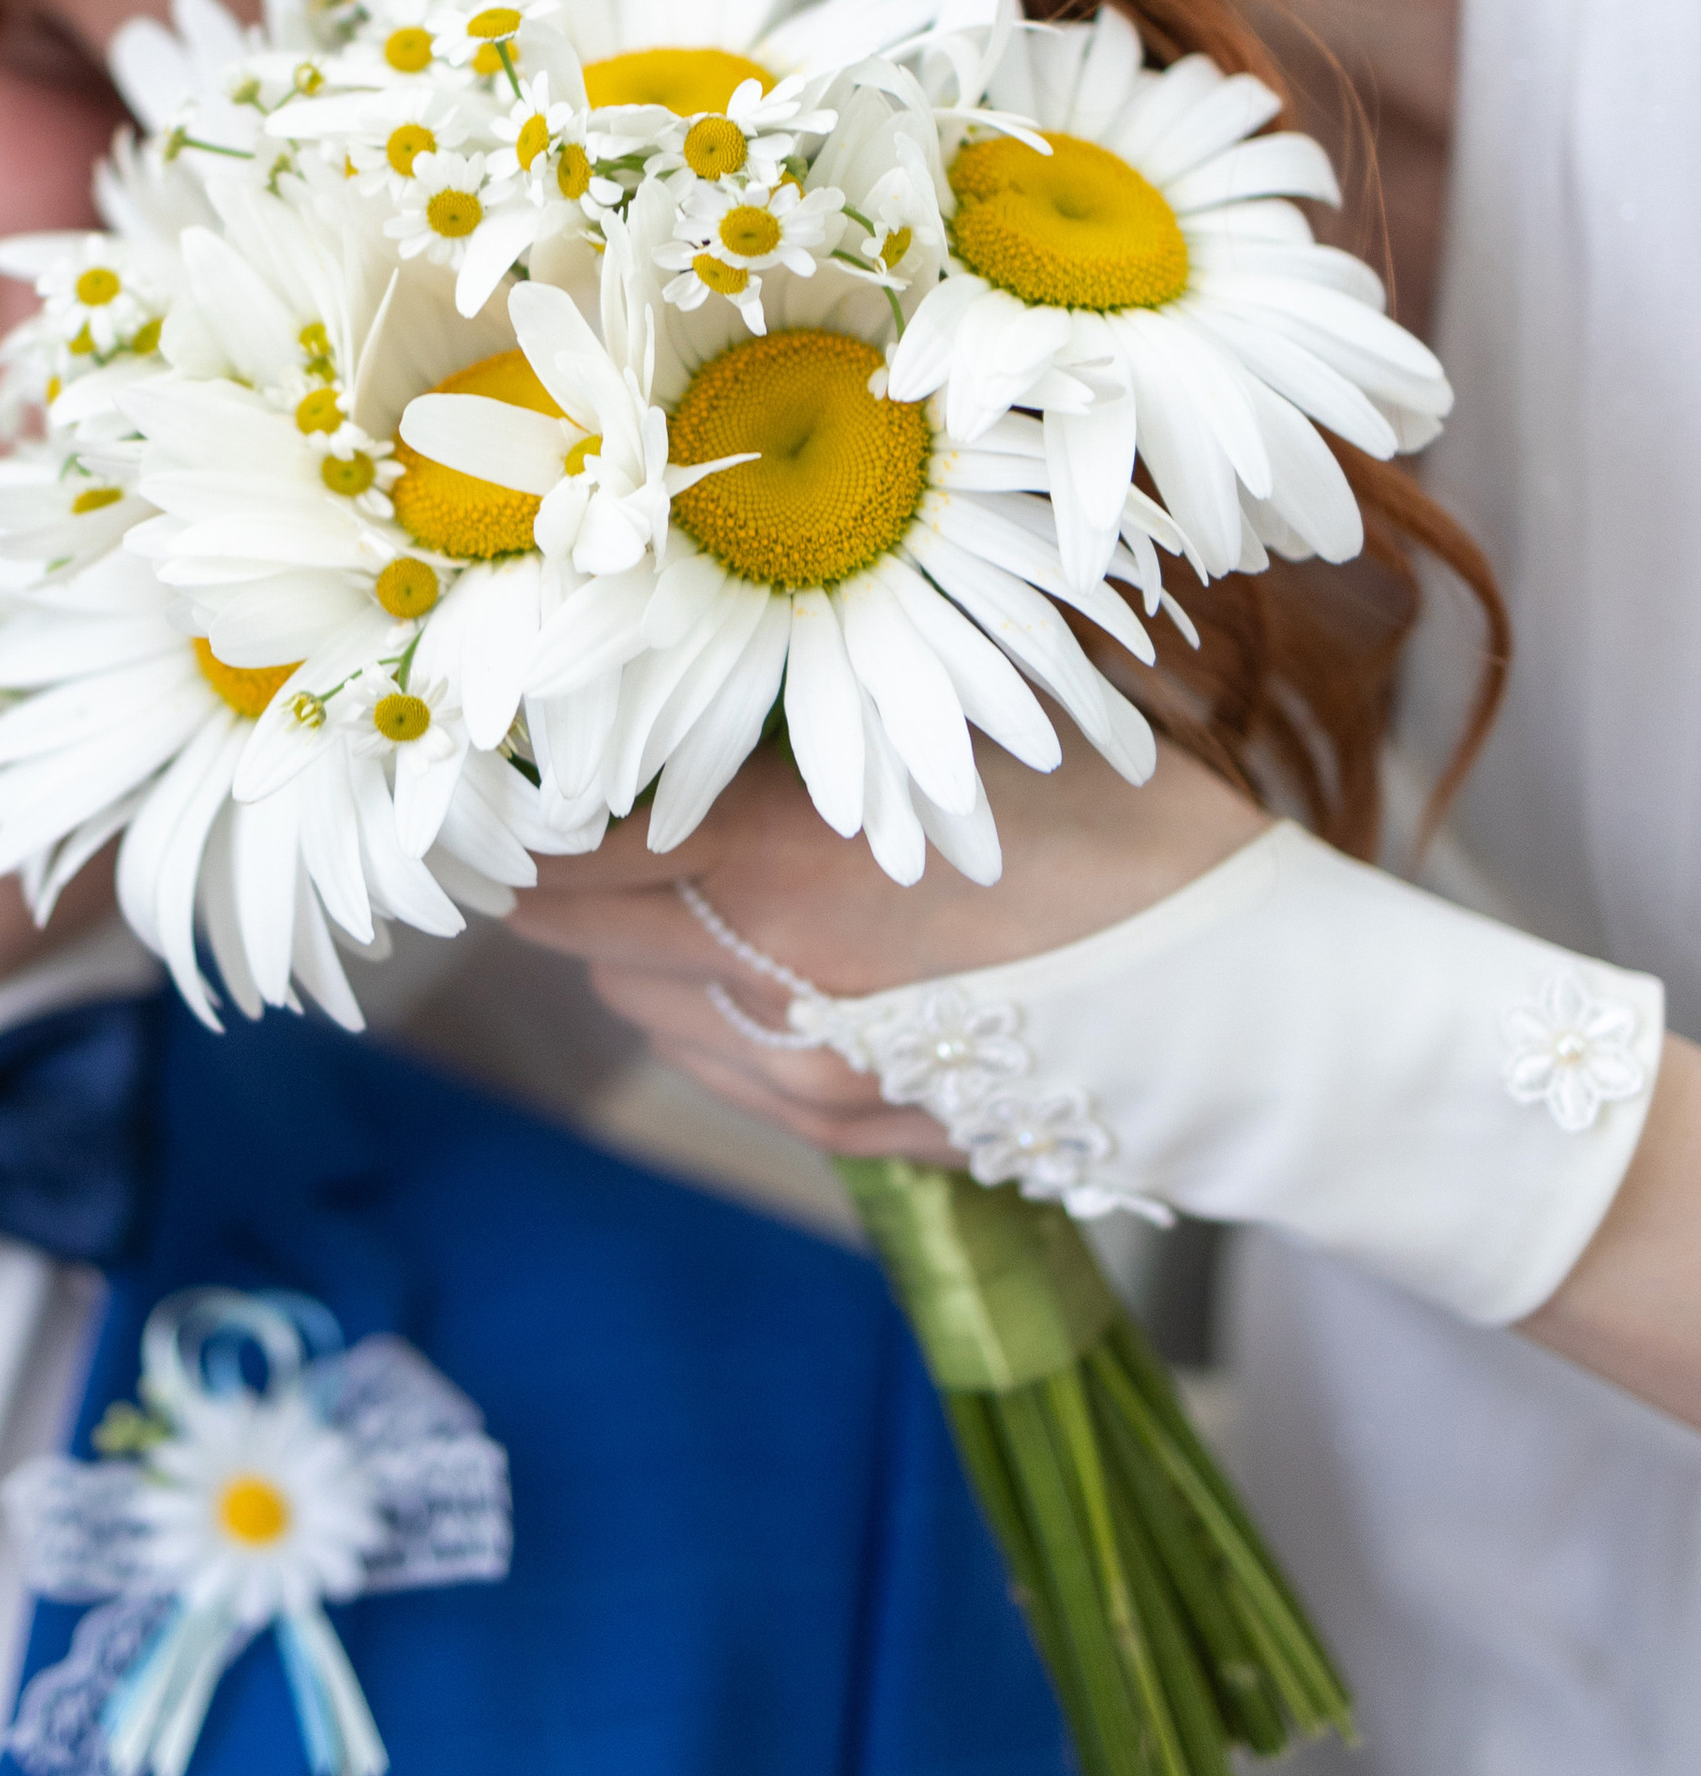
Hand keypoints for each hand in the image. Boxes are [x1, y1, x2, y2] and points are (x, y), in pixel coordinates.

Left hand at [508, 736, 1266, 1158]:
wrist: (1262, 1018)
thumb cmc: (1143, 834)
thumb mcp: (993, 724)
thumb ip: (849, 696)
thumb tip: (741, 643)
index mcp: (786, 856)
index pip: (578, 839)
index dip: (529, 801)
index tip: (513, 756)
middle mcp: (770, 974)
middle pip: (580, 929)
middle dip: (554, 871)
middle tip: (551, 808)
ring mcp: (806, 1071)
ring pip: (638, 1004)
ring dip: (622, 941)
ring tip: (647, 875)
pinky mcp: (850, 1132)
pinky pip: (712, 1064)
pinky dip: (691, 1006)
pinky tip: (729, 955)